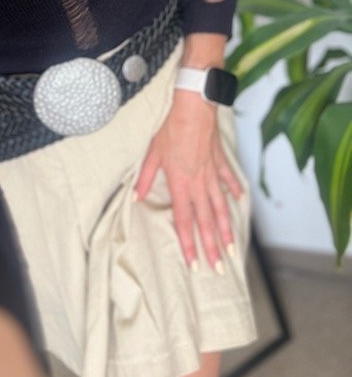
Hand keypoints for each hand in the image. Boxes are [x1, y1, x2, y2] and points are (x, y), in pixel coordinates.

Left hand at [132, 89, 243, 272]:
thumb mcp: (152, 153)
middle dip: (212, 248)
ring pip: (221, 208)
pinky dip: (234, 193)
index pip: (184, 222)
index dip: (188, 245)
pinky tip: (239, 203)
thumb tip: (136, 196)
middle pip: (206, 222)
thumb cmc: (171, 128)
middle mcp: (198, 184)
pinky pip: (229, 181)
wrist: (194, 108)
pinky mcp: (220, 163)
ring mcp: (212, 175)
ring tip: (231, 249)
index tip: (194, 264)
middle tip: (218, 268)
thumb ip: (145, 177)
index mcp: (180, 184)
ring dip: (226, 231)